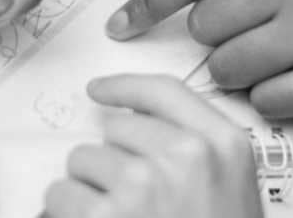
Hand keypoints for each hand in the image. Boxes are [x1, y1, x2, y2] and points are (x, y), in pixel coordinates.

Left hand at [45, 74, 260, 217]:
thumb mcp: (232, 191)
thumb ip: (195, 153)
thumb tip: (130, 126)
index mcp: (223, 146)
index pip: (164, 92)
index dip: (125, 88)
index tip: (101, 90)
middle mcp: (185, 156)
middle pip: (116, 129)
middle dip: (111, 162)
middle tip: (129, 202)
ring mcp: (142, 184)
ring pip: (83, 161)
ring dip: (88, 191)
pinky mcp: (103, 216)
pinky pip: (60, 195)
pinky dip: (66, 216)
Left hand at [104, 0, 292, 118]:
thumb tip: (174, 4)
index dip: (151, 4)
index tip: (121, 25)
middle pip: (207, 25)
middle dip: (217, 42)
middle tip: (253, 39)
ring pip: (229, 66)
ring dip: (241, 75)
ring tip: (278, 61)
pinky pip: (265, 100)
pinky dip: (273, 100)